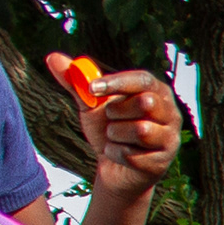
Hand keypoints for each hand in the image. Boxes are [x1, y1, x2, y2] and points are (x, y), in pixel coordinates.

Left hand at [51, 56, 180, 193]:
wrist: (114, 167)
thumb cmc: (108, 129)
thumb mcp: (91, 105)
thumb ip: (76, 83)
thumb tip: (53, 58)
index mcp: (156, 92)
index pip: (143, 80)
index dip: (117, 83)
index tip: (91, 89)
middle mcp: (170, 113)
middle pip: (146, 103)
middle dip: (117, 112)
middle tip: (111, 119)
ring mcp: (170, 138)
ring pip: (141, 130)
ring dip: (116, 135)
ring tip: (115, 138)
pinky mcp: (163, 162)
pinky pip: (133, 154)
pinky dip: (116, 154)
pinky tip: (119, 154)